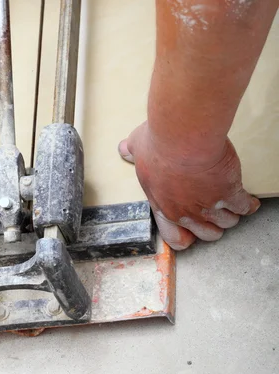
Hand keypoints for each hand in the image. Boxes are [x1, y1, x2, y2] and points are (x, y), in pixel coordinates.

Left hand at [119, 122, 259, 249]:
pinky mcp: (230, 193)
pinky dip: (247, 203)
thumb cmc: (159, 141)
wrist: (184, 136)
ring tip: (231, 204)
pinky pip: (243, 206)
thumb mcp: (138, 146)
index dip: (185, 236)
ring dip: (230, 214)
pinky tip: (248, 200)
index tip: (191, 232)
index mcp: (163, 205)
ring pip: (227, 222)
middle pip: (207, 233)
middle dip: (212, 225)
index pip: (174, 237)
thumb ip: (132, 151)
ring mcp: (209, 205)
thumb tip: (123, 149)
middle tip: (214, 213)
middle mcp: (186, 211)